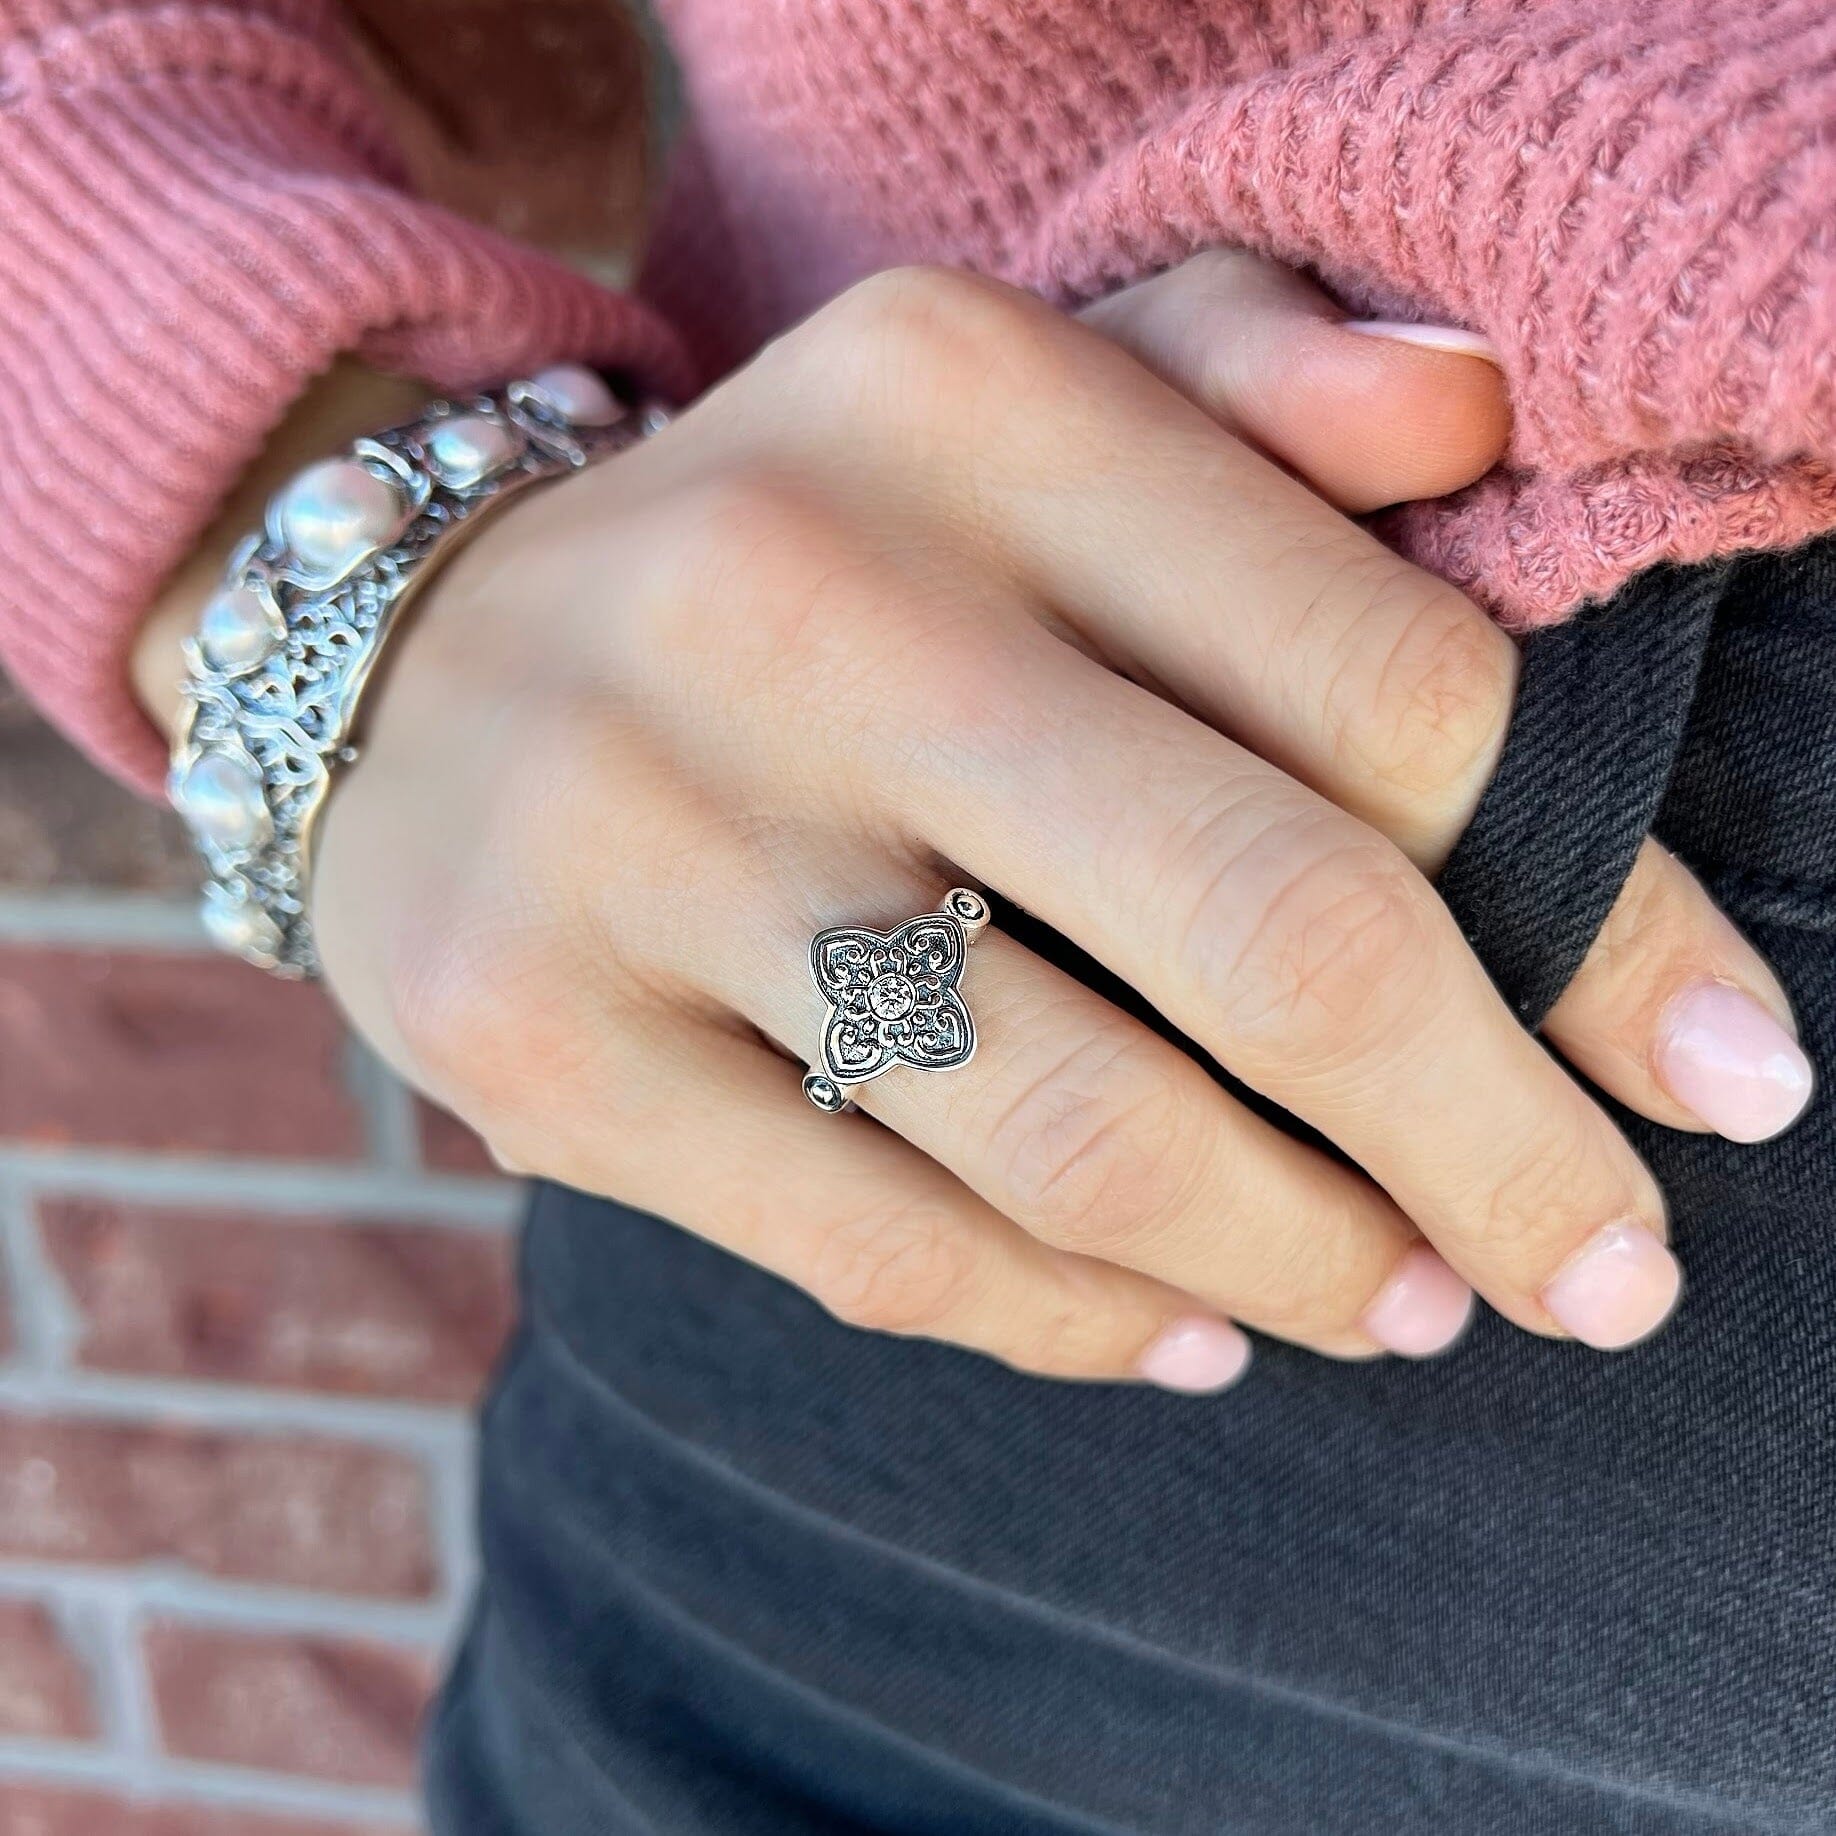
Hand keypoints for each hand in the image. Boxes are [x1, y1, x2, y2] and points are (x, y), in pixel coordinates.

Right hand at [294, 256, 1804, 1387]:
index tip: (1714, 1076)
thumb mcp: (999, 405)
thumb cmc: (794, 549)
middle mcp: (793, 598)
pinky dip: (1077, 1325)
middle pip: (1271, 934)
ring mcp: (637, 832)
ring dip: (1298, 1257)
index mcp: (964, 402)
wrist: (407, 648)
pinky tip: (1186, 1328)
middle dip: (1497, 1150)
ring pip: (1077, 1133)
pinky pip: (877, 1248)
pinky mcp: (527, 1031)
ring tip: (1397, 1300)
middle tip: (1600, 1270)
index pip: (1399, 692)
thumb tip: (1481, 418)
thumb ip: (1245, 385)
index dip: (1602, 924)